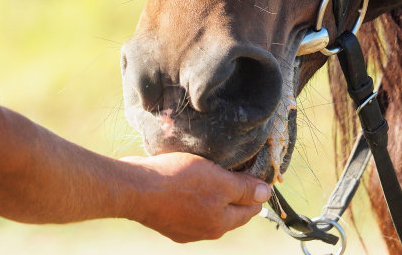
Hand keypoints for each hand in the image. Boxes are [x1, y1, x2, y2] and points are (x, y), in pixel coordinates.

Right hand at [120, 152, 270, 242]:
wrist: (135, 189)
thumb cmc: (179, 181)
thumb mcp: (219, 180)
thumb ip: (243, 189)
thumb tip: (266, 194)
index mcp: (221, 223)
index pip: (250, 209)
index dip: (255, 190)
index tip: (252, 171)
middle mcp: (204, 231)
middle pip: (230, 211)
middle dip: (234, 192)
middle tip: (232, 169)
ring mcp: (184, 229)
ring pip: (208, 209)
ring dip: (211, 194)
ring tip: (208, 172)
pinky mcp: (166, 220)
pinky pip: (188, 208)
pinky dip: (192, 196)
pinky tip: (186, 181)